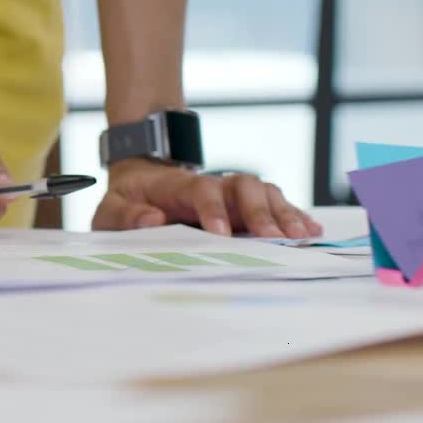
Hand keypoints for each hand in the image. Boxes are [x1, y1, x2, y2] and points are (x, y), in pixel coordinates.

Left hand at [92, 160, 322, 238]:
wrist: (142, 182)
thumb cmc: (127, 202)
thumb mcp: (110, 210)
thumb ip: (124, 216)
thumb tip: (152, 220)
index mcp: (177, 185)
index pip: (201, 189)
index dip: (212, 209)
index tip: (220, 234)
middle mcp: (212, 184)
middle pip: (243, 186)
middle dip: (259, 212)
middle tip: (273, 239)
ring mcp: (231, 194)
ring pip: (264, 192)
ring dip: (283, 213)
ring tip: (301, 237)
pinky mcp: (245, 205)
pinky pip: (275, 204)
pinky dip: (294, 216)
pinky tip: (312, 232)